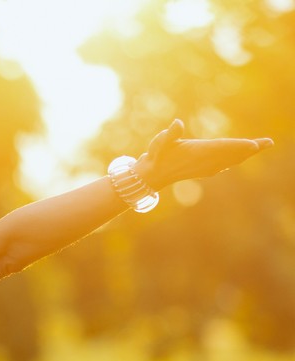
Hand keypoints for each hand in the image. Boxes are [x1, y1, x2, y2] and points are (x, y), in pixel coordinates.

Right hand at [136, 119, 273, 189]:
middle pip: (232, 154)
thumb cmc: (156, 156)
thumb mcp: (159, 143)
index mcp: (197, 154)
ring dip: (247, 153)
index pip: (221, 148)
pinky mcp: (206, 169)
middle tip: (269, 142)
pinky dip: (237, 158)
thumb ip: (169, 134)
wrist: (151, 176)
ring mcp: (207, 167)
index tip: (254, 145)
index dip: (238, 146)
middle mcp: (206, 162)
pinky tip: (242, 155)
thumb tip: (176, 124)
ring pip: (232, 159)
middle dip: (251, 148)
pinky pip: (227, 163)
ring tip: (262, 146)